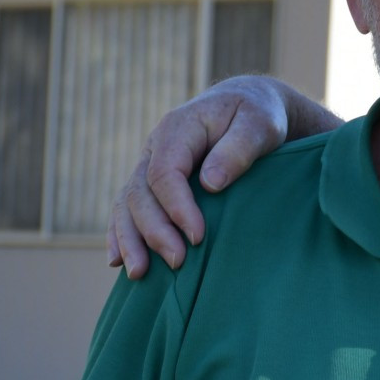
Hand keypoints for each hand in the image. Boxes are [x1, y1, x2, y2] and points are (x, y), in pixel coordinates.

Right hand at [106, 76, 293, 277]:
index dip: (177, 206)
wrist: (248, 105)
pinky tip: (119, 261)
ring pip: (127, 203)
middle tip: (178, 261)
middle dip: (155, 230)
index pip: (165, 172)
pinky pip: (127, 208)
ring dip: (131, 239)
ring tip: (140, 274)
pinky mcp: (152, 181)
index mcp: (179, 128)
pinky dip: (120, 233)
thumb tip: (210, 184)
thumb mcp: (260, 125)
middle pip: (140, 192)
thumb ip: (238, 149)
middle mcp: (156, 146)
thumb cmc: (258, 115)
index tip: (198, 236)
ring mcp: (149, 163)